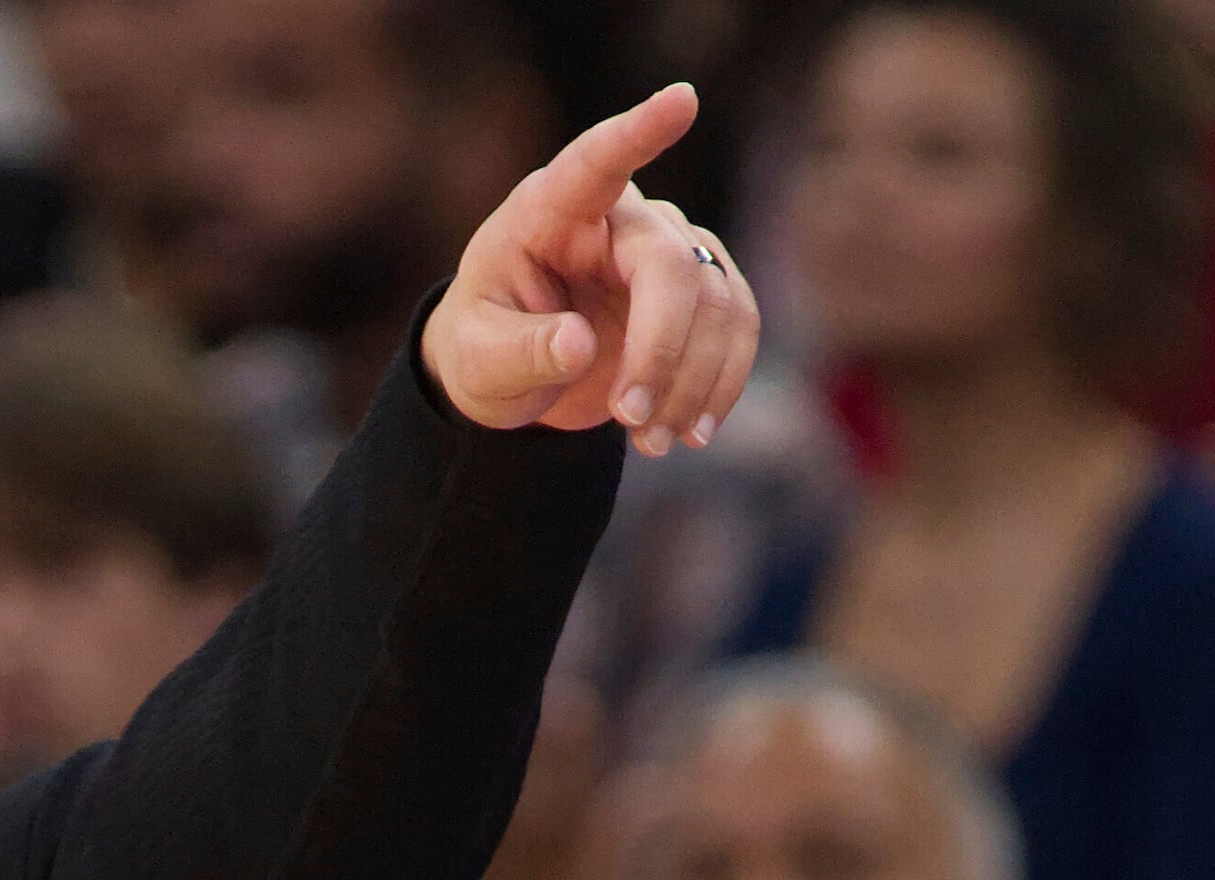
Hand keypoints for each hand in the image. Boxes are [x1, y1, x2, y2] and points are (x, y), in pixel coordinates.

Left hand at [422, 83, 758, 451]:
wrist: (511, 375)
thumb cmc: (483, 346)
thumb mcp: (478, 359)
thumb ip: (520, 351)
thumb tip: (577, 345)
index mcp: (551, 210)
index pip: (596, 161)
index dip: (638, 132)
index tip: (683, 100)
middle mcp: (619, 218)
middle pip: (671, 267)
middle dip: (661, 352)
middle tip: (631, 421)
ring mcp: (667, 248)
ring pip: (717, 303)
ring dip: (693, 384)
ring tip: (650, 444)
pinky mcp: (700, 288)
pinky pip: (737, 327)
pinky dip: (721, 385)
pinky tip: (690, 433)